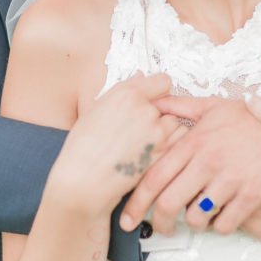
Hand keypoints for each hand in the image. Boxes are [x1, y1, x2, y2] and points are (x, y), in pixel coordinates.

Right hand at [54, 73, 181, 215]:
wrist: (82, 183)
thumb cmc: (81, 148)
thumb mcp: (95, 110)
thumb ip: (123, 90)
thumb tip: (142, 77)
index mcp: (127, 94)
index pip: (162, 81)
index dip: (158, 92)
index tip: (152, 100)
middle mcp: (146, 110)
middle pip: (169, 104)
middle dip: (159, 113)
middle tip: (140, 129)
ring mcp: (157, 133)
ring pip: (175, 123)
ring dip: (167, 130)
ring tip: (145, 143)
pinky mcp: (164, 154)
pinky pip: (179, 143)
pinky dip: (171, 147)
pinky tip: (150, 154)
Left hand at [120, 96, 260, 234]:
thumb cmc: (252, 115)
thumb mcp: (214, 105)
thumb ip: (181, 107)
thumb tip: (154, 104)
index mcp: (194, 142)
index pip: (154, 177)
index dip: (136, 202)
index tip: (127, 217)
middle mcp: (207, 162)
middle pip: (169, 204)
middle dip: (159, 222)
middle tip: (161, 228)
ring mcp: (230, 180)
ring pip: (196, 217)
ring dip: (194, 224)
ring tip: (199, 217)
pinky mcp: (252, 195)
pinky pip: (225, 223)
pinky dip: (219, 226)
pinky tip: (223, 216)